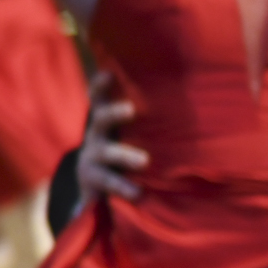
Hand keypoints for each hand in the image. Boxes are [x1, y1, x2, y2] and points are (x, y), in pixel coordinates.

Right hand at [76, 71, 146, 207]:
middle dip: (114, 113)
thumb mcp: (122, 129)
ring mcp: (92, 159)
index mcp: (103, 120)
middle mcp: (95, 136)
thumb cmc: (118, 148)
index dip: (101, 86)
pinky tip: (139, 193)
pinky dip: (124, 188)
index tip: (108, 74)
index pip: (98, 98)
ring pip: (107, 154)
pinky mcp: (94, 182)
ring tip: (145, 161)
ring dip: (124, 156)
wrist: (92, 185)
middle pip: (100, 120)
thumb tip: (175, 82)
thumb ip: (139, 112)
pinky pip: (109, 184)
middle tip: (130, 110)